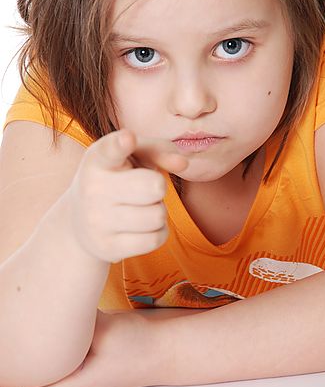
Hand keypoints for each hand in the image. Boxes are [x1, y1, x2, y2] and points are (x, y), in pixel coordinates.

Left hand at [0, 310, 154, 386]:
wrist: (164, 350)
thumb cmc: (138, 344)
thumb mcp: (105, 330)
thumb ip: (76, 324)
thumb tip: (49, 307)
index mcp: (77, 383)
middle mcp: (74, 386)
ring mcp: (79, 379)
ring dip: (18, 380)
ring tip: (2, 362)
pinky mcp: (84, 368)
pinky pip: (54, 373)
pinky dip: (37, 367)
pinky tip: (31, 351)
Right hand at [65, 128, 188, 262]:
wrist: (78, 222)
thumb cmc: (118, 178)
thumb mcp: (133, 156)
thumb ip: (159, 149)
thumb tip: (183, 164)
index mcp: (99, 159)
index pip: (110, 149)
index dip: (121, 143)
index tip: (127, 138)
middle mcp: (92, 188)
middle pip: (155, 187)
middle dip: (158, 187)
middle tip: (144, 189)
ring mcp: (96, 220)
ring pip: (158, 216)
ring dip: (158, 211)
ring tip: (140, 207)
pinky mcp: (106, 247)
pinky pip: (156, 239)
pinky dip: (157, 232)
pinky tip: (140, 227)